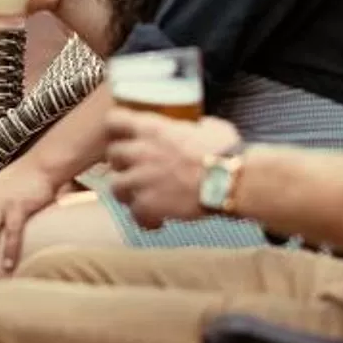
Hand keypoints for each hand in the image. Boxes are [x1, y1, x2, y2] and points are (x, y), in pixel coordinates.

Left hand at [102, 114, 243, 227]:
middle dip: (122, 164)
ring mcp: (141, 178)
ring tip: (145, 200)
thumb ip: (199, 126)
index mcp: (154, 129)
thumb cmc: (226, 153)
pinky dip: (145, 219)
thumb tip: (202, 126)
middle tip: (137, 172)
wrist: (230, 181)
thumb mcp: (213, 128)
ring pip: (115, 186)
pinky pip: (135, 214)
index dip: (116, 130)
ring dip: (129, 194)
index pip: (115, 120)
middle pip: (112, 155)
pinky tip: (158, 222)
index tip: (123, 137)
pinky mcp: (147, 204)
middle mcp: (141, 151)